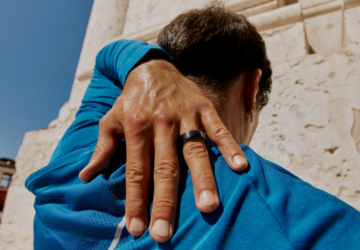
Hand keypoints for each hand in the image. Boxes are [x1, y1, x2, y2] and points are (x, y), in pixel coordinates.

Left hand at [79, 55, 247, 241]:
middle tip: (166, 232)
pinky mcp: (203, 107)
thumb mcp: (111, 119)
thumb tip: (85, 176)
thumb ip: (102, 147)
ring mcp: (185, 115)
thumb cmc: (131, 99)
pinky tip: (240, 166)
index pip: (136, 171)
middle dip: (165, 201)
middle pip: (164, 167)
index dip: (136, 201)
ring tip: (207, 206)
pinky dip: (229, 146)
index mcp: (136, 128)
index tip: (137, 228)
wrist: (152, 66)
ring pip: (194, 150)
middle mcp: (160, 123)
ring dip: (202, 178)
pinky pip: (218, 128)